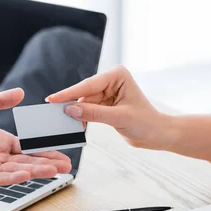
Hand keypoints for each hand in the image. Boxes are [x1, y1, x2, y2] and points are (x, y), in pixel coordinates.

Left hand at [0, 88, 71, 186]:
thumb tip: (21, 93)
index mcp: (1, 142)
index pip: (30, 148)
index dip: (46, 151)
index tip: (63, 153)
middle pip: (28, 162)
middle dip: (48, 164)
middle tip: (67, 167)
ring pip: (16, 171)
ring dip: (35, 171)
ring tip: (53, 171)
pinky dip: (10, 178)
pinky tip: (24, 175)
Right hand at [46, 66, 174, 150]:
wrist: (157, 134)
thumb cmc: (146, 123)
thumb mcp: (119, 117)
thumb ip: (94, 113)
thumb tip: (71, 109)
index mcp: (117, 75)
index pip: (89, 84)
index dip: (70, 93)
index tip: (53, 99)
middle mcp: (112, 81)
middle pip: (85, 93)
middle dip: (72, 104)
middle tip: (56, 114)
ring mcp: (108, 92)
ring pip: (85, 102)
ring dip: (78, 113)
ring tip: (68, 124)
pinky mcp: (106, 104)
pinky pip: (89, 109)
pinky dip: (83, 117)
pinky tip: (78, 124)